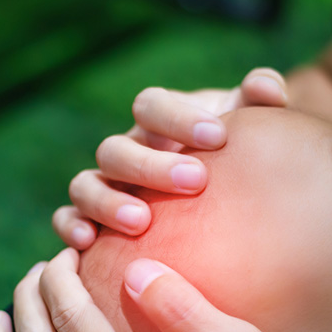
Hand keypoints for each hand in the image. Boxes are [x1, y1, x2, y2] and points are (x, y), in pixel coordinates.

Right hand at [54, 68, 287, 248]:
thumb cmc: (234, 160)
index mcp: (156, 123)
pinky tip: (90, 243)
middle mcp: (125, 152)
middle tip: (195, 181)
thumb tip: (265, 87)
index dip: (178, 118)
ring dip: (108, 201)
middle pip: (116, 149)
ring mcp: (103, 186)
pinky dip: (71, 226)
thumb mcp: (250, 130)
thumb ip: (258, 101)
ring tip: (141, 222)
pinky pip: (66, 219)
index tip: (219, 137)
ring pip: (85, 185)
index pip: (151, 105)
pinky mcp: (90, 220)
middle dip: (151, 165)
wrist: (222, 199)